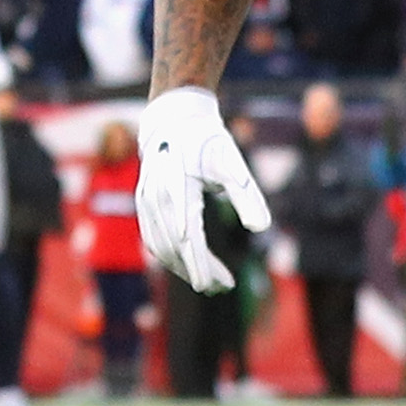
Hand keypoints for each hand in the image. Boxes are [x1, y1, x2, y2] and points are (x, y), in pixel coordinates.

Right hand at [133, 85, 269, 294]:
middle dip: (196, 271)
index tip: (212, 286)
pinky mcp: (142, 202)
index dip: (200, 265)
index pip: (189, 238)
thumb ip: (247, 196)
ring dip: (182, 267)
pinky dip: (169, 255)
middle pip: (175, 248)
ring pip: (160, 247)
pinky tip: (188, 262)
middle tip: (221, 287)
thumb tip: (263, 228)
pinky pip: (152, 238)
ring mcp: (145, 201)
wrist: (173, 118)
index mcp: (179, 189)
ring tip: (209, 281)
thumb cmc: (206, 141)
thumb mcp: (232, 164)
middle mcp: (157, 198)